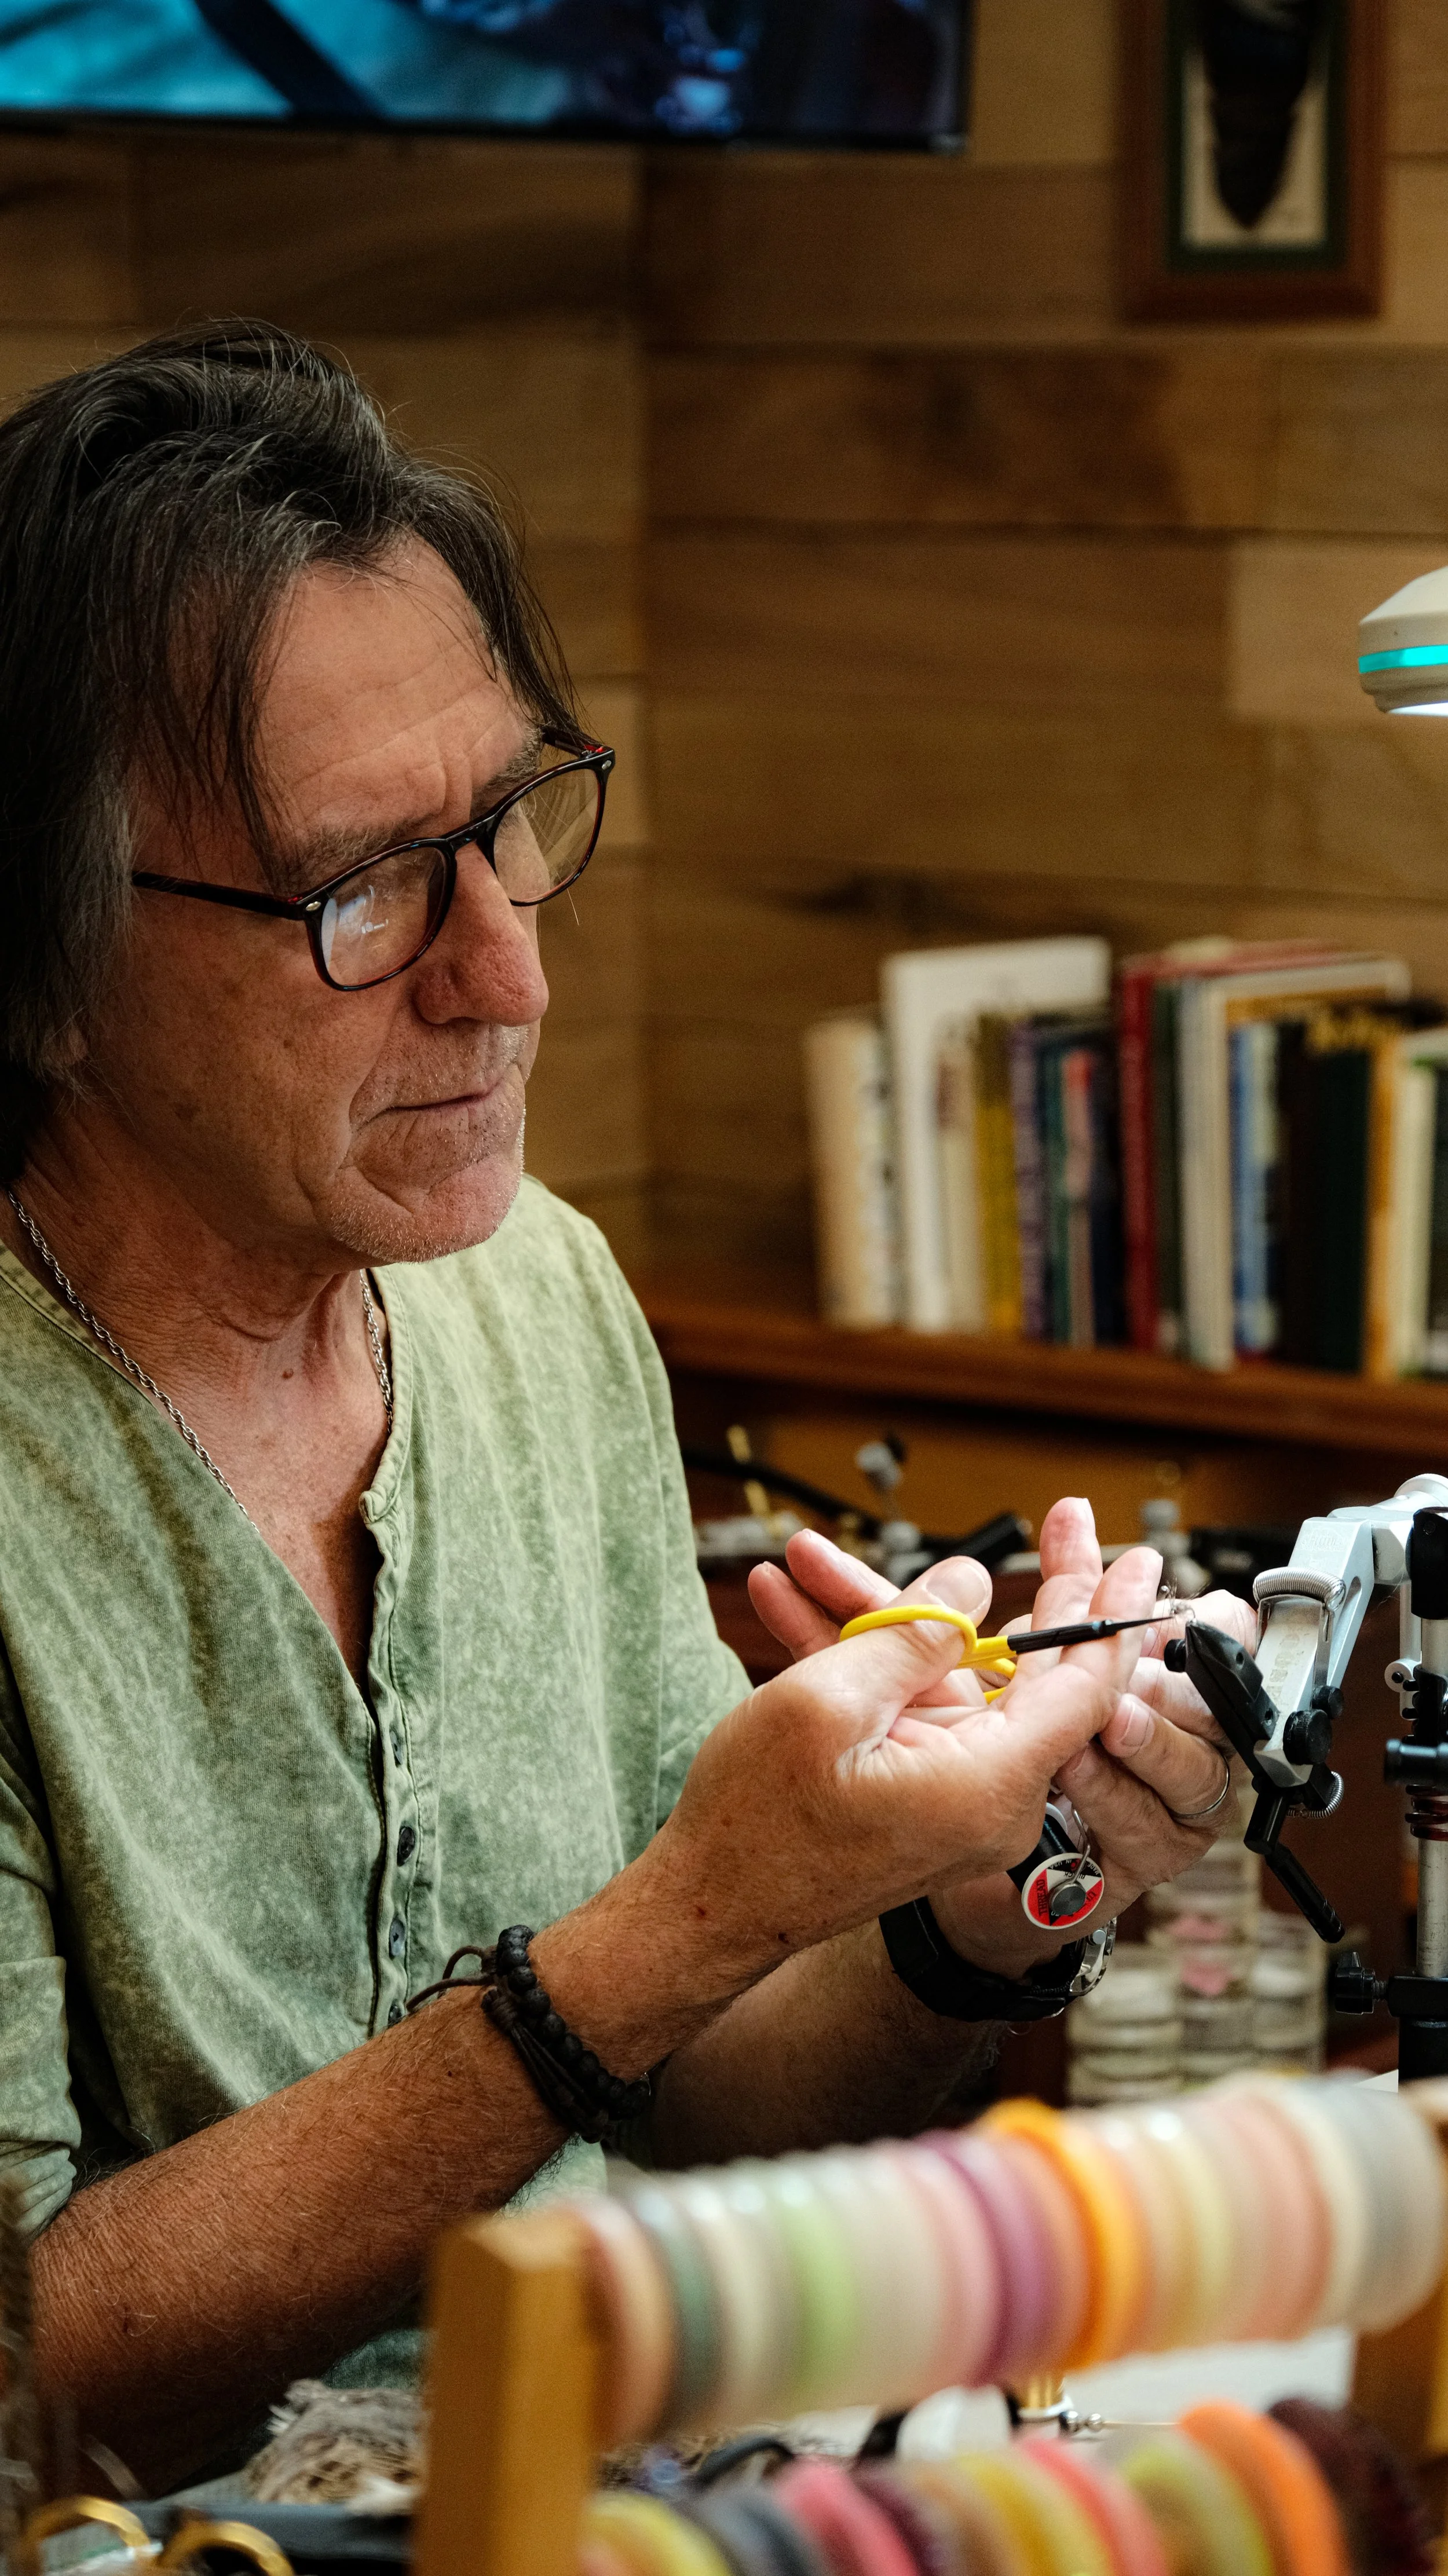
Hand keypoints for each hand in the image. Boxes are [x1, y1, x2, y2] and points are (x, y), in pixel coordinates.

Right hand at [748, 1501, 1239, 1979]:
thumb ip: (911, 1635)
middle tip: (1064, 1522)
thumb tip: (974, 1583)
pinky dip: (882, 1665)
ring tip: (812, 1561)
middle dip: (1026, 1591)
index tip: (1140, 1557)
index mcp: (988, 1784)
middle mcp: (993, 1803)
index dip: (1115, 1613)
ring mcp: (962, 1806)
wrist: (708, 1914)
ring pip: (961, 1687)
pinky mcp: (928, 1802)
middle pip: (1033, 1679)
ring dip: (901, 1623)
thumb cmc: (754, 1823)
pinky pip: (925, 1715)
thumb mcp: (824, 1703)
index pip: (1087, 1689)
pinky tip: (809, 1610)